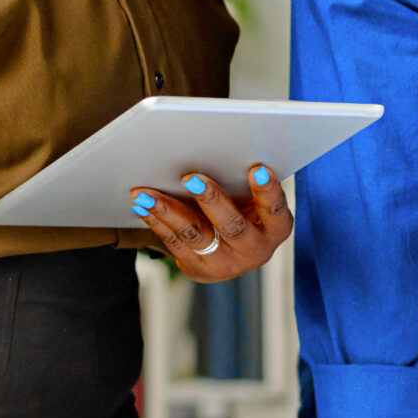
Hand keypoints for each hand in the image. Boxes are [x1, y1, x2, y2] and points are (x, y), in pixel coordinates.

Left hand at [131, 164, 291, 284]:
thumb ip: (246, 181)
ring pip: (195, 234)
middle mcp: (254, 251)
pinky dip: (156, 220)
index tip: (257, 168)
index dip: (268, 191)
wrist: (232, 250)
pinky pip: (174, 242)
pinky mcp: (198, 268)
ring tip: (146, 193)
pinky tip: (142, 204)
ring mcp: (225, 264)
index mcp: (275, 229)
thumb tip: (224, 149)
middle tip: (192, 178)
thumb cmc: (246, 209)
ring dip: (168, 210)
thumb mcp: (256, 198)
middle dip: (212, 200)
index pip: (275, 210)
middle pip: (232, 226)